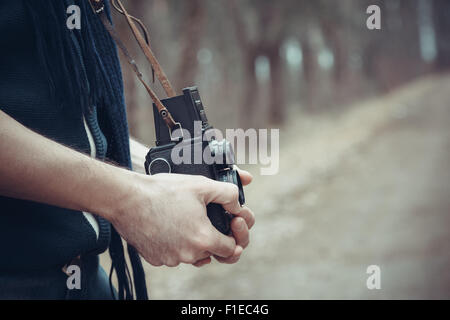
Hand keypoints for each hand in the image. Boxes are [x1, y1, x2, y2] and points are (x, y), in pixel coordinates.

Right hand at [109, 170, 252, 266]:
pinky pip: (172, 254)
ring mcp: (170, 259)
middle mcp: (188, 254)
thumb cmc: (163, 191)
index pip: (231, 249)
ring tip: (187, 219)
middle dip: (214, 238)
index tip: (228, 224)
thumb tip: (238, 204)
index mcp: (203, 239)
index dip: (233, 235)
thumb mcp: (202, 184)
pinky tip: (170, 224)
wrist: (127, 198)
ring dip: (194, 241)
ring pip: (192, 254)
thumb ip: (228, 194)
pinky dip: (175, 243)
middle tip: (206, 220)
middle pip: (212, 252)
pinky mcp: (155, 259)